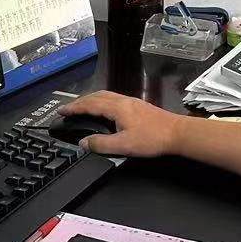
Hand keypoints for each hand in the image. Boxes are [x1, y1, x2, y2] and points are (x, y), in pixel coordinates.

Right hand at [59, 91, 186, 156]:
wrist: (177, 133)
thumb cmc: (151, 139)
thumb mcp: (123, 145)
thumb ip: (101, 144)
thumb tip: (83, 142)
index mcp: (117, 107)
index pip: (90, 104)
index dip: (74, 107)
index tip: (62, 111)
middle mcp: (123, 101)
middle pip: (97, 96)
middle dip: (81, 101)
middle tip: (69, 108)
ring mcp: (132, 102)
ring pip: (106, 96)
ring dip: (92, 100)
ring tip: (83, 107)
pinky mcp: (139, 106)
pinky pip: (114, 99)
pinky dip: (102, 102)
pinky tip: (105, 110)